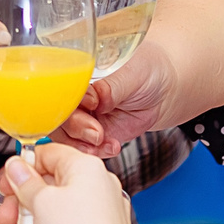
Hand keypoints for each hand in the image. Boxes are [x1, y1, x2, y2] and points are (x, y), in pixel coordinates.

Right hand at [0, 145, 139, 223]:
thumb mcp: (41, 203)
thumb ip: (25, 183)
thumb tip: (16, 167)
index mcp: (85, 166)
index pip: (47, 154)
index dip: (23, 168)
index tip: (8, 182)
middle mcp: (97, 184)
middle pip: (49, 184)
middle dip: (20, 203)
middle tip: (5, 216)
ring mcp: (101, 209)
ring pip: (56, 209)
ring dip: (29, 223)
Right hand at [58, 39, 181, 157]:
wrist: (165, 91)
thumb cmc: (148, 70)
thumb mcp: (133, 73)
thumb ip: (111, 87)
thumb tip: (92, 96)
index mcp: (77, 74)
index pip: (58, 89)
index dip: (67, 101)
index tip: (91, 105)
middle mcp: (76, 97)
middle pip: (57, 116)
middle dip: (75, 128)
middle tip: (97, 132)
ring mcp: (83, 117)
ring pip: (66, 136)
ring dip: (83, 144)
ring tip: (104, 141)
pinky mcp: (94, 135)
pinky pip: (84, 148)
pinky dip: (96, 152)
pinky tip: (112, 147)